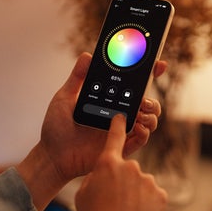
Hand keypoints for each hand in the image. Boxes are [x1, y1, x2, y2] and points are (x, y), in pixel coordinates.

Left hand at [16, 53, 165, 209]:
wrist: (52, 155)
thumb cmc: (56, 127)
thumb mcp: (65, 97)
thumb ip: (77, 77)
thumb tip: (87, 55)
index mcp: (109, 100)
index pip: (133, 86)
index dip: (149, 75)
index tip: (159, 65)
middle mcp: (118, 114)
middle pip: (147, 104)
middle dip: (152, 100)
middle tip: (144, 99)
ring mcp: (121, 131)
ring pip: (149, 120)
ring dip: (151, 115)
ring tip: (140, 113)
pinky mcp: (120, 147)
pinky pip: (141, 140)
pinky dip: (144, 132)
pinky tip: (137, 127)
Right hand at [75, 115, 167, 210]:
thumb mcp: (82, 196)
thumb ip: (94, 178)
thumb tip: (103, 175)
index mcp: (108, 164)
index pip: (115, 137)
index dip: (118, 125)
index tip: (122, 117)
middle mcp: (131, 167)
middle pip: (126, 170)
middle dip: (121, 182)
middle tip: (113, 202)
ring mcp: (148, 180)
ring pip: (140, 184)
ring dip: (134, 195)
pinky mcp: (160, 194)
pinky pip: (152, 196)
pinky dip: (145, 205)